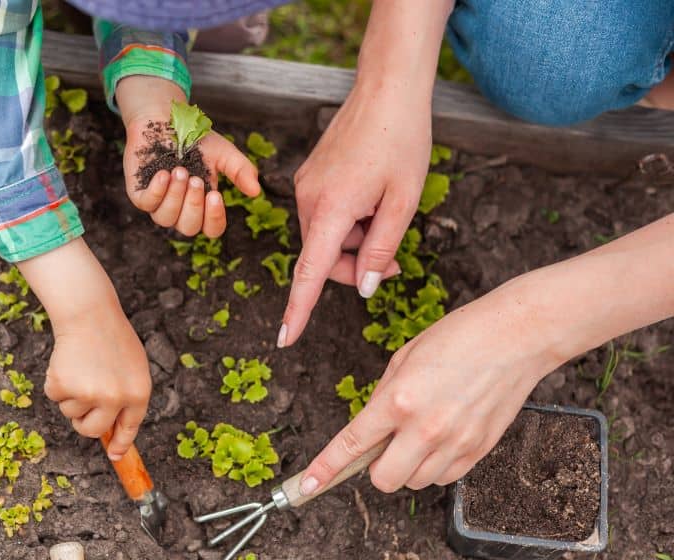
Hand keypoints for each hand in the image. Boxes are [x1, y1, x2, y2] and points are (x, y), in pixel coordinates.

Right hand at [17, 239, 151, 459]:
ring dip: (70, 395)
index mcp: (138, 393)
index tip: (115, 455)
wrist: (89, 313)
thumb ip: (127, 396)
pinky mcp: (65, 386)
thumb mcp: (133, 367)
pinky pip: (55, 397)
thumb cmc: (112, 338)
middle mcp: (116, 398)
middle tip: (82, 401)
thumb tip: (113, 431)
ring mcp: (90, 393)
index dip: (121, 444)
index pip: (129, 428)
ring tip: (80, 367)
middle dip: (83, 422)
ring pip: (71, 412)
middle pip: (93, 430)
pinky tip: (66, 363)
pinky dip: (56, 383)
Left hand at [116, 76, 260, 236]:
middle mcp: (180, 208)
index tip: (215, 195)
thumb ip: (240, 171)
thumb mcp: (224, 154)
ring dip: (175, 196)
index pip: (211, 229)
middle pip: (188, 228)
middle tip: (195, 179)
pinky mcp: (139, 193)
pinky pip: (146, 204)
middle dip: (193, 204)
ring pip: (165, 219)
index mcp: (203, 204)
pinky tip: (163, 174)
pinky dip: (156, 192)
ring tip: (179, 171)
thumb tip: (256, 191)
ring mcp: (159, 203)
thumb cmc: (196, 140)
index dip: (214, 220)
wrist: (168, 119)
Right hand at [278, 0, 452, 347]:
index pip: (310, 272)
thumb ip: (381, 249)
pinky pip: (325, 217)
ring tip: (386, 213)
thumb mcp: (403, 202)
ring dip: (354, 241)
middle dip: (355, 266)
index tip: (285, 339)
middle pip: (323, 258)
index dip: (299, 310)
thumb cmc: (401, 142)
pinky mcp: (309, 179)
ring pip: (326, 239)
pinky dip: (347, 222)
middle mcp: (308, 200)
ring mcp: (304, 188)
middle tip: (394, 262)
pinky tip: (371, 198)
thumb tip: (363, 288)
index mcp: (332, 209)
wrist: (385, 91)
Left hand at [298, 277, 559, 493]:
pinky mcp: (479, 451)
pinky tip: (443, 437)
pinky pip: (445, 478)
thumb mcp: (404, 358)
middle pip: (384, 480)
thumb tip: (370, 430)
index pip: (352, 445)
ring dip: (408, 466)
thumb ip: (383, 397)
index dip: (325, 468)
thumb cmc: (459, 338)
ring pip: (415, 482)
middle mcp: (425, 428)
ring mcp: (455, 443)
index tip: (306, 485)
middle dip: (377, 468)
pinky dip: (436, 466)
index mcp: (398, 399)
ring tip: (422, 432)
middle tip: (386, 443)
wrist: (516, 336)